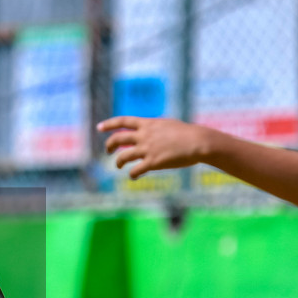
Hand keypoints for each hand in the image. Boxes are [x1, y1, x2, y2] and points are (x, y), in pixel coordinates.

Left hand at [97, 116, 211, 177]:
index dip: (109, 124)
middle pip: (118, 139)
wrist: (198, 142)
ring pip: (122, 157)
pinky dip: (132, 174)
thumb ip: (155, 128)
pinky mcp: (153, 162)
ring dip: (118, 162)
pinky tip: (133, 176)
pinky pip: (135, 170)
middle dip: (109, 145)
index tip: (99, 127)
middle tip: (107, 151)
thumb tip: (150, 130)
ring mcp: (147, 149)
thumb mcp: (168, 125)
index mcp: (148, 124)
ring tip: (118, 165)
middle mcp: (144, 135)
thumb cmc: (187, 133)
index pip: (123, 121)